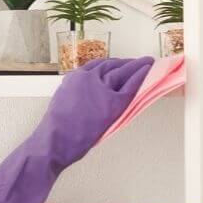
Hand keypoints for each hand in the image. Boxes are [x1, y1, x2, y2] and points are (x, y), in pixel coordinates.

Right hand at [0, 56, 153, 202]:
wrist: (54, 140)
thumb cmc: (56, 128)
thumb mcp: (63, 100)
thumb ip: (77, 92)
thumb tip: (90, 95)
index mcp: (75, 77)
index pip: (98, 65)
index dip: (111, 63)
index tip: (119, 63)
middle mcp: (89, 78)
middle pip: (112, 66)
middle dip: (126, 63)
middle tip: (137, 62)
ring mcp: (102, 89)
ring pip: (123, 72)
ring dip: (136, 65)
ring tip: (147, 62)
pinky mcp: (113, 102)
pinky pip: (130, 86)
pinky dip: (140, 76)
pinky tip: (148, 70)